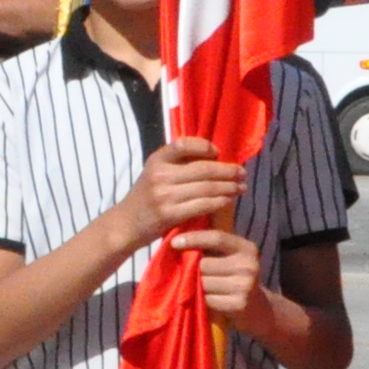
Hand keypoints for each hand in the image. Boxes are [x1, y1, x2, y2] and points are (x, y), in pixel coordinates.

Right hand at [123, 134, 243, 250]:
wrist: (126, 223)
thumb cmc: (146, 196)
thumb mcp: (154, 173)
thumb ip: (177, 164)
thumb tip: (213, 157)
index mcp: (157, 160)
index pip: (183, 144)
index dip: (204, 146)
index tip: (218, 152)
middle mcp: (160, 175)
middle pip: (203, 169)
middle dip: (228, 171)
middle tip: (242, 173)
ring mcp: (165, 195)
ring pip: (207, 188)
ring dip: (229, 187)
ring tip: (241, 187)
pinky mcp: (170, 214)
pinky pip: (202, 205)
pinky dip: (219, 202)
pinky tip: (228, 200)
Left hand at [173, 223, 268, 326]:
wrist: (260, 309)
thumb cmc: (236, 278)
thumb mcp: (231, 257)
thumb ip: (211, 247)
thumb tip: (178, 237)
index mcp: (247, 248)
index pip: (217, 238)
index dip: (193, 238)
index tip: (174, 242)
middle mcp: (248, 265)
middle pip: (205, 263)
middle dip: (191, 268)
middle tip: (187, 273)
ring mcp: (245, 285)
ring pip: (203, 282)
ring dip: (194, 286)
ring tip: (197, 287)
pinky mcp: (239, 304)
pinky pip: (207, 299)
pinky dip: (201, 300)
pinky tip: (205, 301)